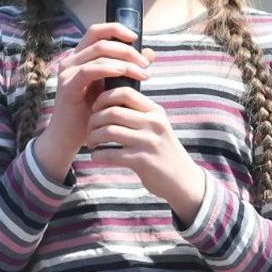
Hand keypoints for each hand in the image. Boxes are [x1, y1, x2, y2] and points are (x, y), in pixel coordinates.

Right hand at [35, 23, 151, 176]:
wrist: (71, 136)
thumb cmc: (93, 111)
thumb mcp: (114, 86)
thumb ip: (129, 68)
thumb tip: (150, 52)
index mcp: (82, 56)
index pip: (97, 31)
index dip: (116, 29)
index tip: (136, 38)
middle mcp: (72, 60)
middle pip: (101, 40)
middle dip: (128, 49)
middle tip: (145, 64)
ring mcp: (68, 72)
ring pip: (99, 52)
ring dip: (125, 60)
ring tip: (142, 73)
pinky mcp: (67, 85)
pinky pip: (90, 70)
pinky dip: (109, 68)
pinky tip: (124, 73)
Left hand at [86, 85, 206, 223]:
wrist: (182, 178)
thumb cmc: (162, 150)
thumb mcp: (158, 126)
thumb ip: (140, 114)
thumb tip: (111, 101)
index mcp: (156, 111)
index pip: (125, 93)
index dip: (104, 98)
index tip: (96, 109)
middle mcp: (153, 124)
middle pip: (112, 112)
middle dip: (93, 120)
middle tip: (90, 130)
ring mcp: (148, 142)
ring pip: (108, 132)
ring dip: (93, 138)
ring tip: (92, 143)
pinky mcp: (142, 161)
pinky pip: (110, 154)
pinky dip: (98, 155)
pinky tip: (97, 156)